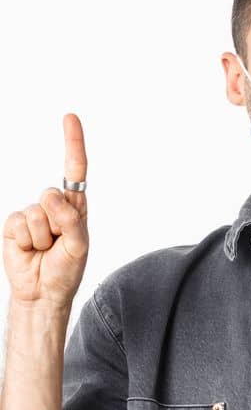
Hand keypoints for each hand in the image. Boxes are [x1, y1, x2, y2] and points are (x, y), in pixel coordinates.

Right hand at [4, 114, 90, 310]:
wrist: (41, 292)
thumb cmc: (65, 270)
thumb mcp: (79, 245)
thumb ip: (71, 220)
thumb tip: (51, 195)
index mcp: (76, 206)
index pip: (75, 169)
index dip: (72, 142)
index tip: (70, 117)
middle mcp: (54, 206)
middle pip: (52, 195)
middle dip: (57, 222)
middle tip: (58, 243)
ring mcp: (32, 214)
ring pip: (35, 213)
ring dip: (42, 237)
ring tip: (45, 250)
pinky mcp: (13, 225)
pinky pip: (18, 223)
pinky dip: (25, 241)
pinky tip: (29, 250)